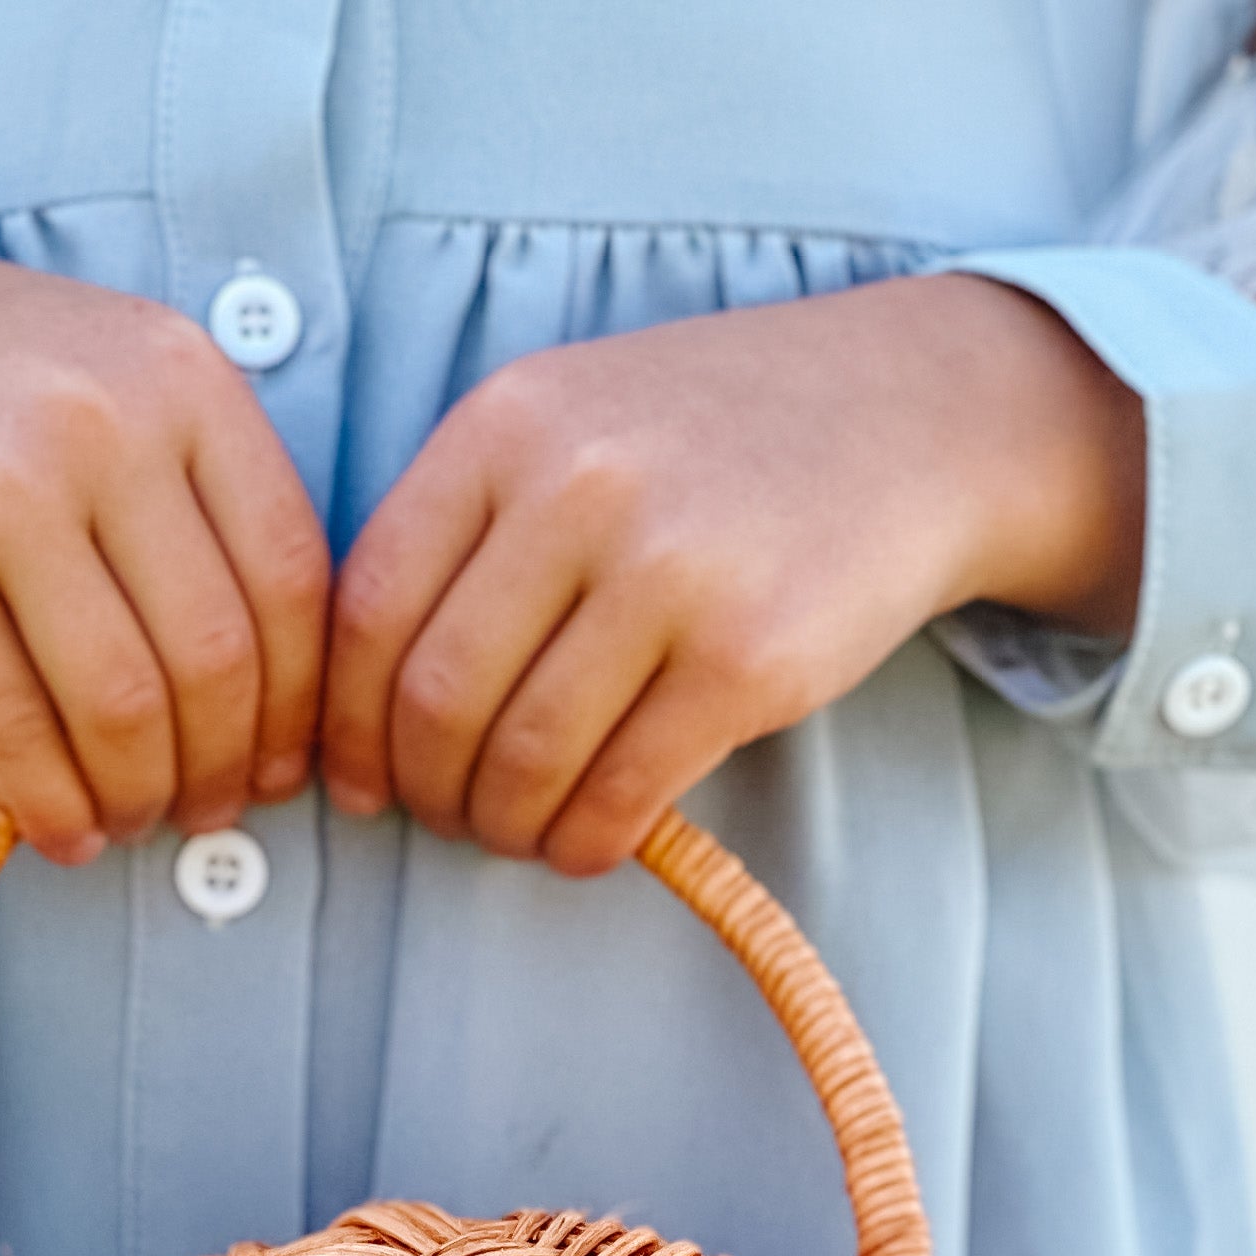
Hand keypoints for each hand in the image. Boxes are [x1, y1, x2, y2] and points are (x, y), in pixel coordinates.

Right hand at [0, 253, 331, 864]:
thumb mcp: (128, 395)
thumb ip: (209, 508)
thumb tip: (281, 715)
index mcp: (183, 378)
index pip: (289, 579)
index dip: (298, 704)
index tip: (282, 763)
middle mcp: (101, 422)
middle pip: (213, 656)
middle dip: (221, 767)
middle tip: (208, 810)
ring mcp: (2, 490)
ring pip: (122, 704)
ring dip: (138, 796)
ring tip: (132, 819)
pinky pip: (13, 725)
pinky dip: (51, 804)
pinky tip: (63, 831)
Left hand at [320, 274, 1145, 875]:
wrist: (910, 415)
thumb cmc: (715, 438)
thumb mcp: (572, 422)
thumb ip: (469, 526)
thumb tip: (364, 702)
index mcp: (506, 426)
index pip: (371, 608)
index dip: (346, 722)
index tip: (358, 778)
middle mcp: (578, 489)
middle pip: (437, 699)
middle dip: (425, 790)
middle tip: (446, 816)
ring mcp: (668, 573)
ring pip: (525, 758)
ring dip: (503, 826)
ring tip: (519, 830)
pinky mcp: (748, 658)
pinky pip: (622, 791)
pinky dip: (586, 841)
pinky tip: (588, 839)